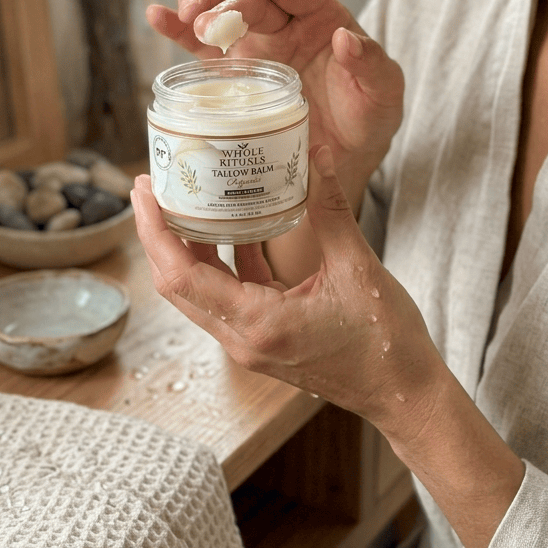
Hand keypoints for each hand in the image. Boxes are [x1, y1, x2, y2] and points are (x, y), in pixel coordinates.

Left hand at [130, 145, 444, 436]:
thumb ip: (328, 207)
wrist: (404, 393)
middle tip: (151, 183)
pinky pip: (227, 294)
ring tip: (181, 197)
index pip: (181, 277)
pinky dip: (221, 259)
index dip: (155, 231)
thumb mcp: (357, 264)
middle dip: (158, 233)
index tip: (143, 190)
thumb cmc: (385, 342)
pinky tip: (230, 222)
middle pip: (177, 284)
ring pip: (198, 290)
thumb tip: (316, 153)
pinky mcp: (263, 338)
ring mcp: (250, 343)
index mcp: (258, 324)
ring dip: (184, 246)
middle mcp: (243, 339)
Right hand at [147, 0, 404, 209]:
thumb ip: (371, 64)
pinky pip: (199, 48)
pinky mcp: (231, 76)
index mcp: (321, 19)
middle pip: (248, 3)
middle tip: (207, 23)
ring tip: (183, 16)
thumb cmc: (368, 119)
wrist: (342, 162)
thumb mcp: (385, 92)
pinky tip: (156, 16)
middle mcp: (283, 26)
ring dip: (197, 7)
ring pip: (218, 14)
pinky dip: (176, 31)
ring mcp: (253, 49)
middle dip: (225, 5)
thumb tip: (347, 37)